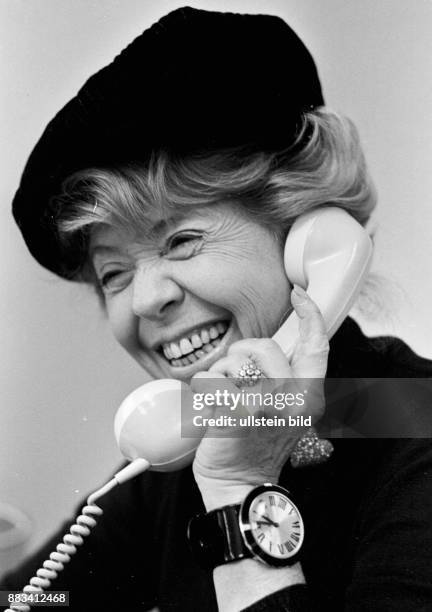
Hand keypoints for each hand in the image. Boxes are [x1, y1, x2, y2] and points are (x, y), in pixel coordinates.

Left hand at [191, 285, 329, 510]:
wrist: (240, 487)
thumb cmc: (257, 446)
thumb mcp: (286, 413)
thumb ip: (285, 380)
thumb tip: (265, 349)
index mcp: (309, 396)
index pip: (317, 347)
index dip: (310, 316)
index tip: (299, 294)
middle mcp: (294, 399)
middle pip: (263, 346)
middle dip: (240, 353)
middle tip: (233, 378)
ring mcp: (267, 406)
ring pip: (233, 361)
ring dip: (219, 374)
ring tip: (221, 399)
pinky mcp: (237, 413)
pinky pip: (209, 380)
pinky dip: (200, 390)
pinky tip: (207, 408)